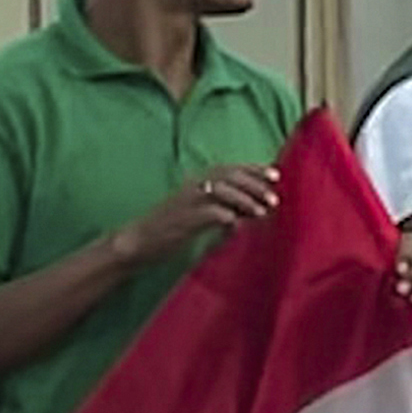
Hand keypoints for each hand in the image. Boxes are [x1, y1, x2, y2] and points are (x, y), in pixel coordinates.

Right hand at [113, 164, 278, 266]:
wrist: (136, 243)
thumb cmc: (171, 229)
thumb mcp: (200, 214)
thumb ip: (225, 208)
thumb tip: (254, 209)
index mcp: (196, 183)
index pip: (229, 169)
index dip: (253, 169)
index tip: (275, 174)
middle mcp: (191, 187)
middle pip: (228, 176)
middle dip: (254, 183)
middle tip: (274, 197)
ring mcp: (185, 202)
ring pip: (219, 190)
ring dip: (244, 199)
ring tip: (262, 211)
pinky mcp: (181, 220)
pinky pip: (207, 213)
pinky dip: (225, 215)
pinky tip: (237, 223)